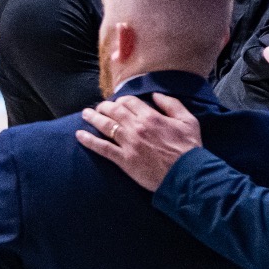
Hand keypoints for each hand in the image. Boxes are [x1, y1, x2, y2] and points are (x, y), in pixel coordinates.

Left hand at [76, 94, 202, 191]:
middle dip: (104, 106)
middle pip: (114, 111)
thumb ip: (172, 105)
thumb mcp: (189, 120)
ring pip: (106, 126)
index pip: (130, 102)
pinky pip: (102, 148)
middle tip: (99, 107)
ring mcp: (128, 144)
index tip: (119, 102)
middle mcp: (136, 127)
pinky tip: (80, 135)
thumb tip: (156, 95)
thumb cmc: (189, 147)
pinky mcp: (123, 159)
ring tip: (85, 114)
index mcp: (152, 117)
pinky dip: (89, 141)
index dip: (122, 100)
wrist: (186, 173)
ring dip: (93, 118)